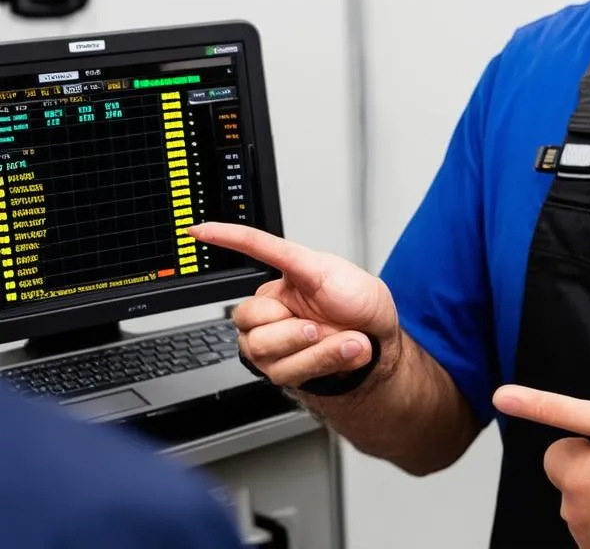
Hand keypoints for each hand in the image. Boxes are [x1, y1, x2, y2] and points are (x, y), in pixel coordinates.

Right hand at [190, 222, 399, 388]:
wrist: (380, 341)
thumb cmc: (359, 303)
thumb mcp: (332, 271)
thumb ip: (292, 258)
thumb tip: (258, 240)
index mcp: (283, 281)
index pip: (251, 251)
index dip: (225, 239)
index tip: (198, 229)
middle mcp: (272, 311)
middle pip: (247, 317)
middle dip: (289, 325)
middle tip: (320, 324)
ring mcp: (274, 343)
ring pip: (264, 350)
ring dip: (314, 347)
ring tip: (343, 338)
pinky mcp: (283, 370)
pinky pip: (287, 370)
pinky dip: (323, 359)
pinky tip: (344, 350)